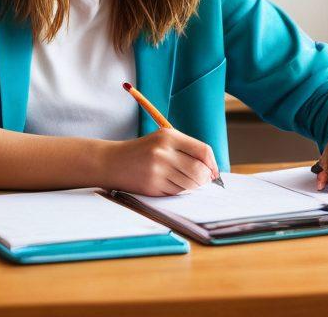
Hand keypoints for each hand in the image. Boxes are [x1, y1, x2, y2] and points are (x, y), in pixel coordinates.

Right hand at [101, 128, 219, 195]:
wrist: (113, 161)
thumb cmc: (143, 151)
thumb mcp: (163, 140)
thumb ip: (186, 150)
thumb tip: (211, 170)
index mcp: (169, 136)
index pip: (203, 150)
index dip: (212, 164)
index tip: (214, 172)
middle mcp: (163, 152)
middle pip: (199, 170)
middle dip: (205, 179)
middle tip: (204, 181)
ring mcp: (157, 170)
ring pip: (189, 184)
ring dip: (193, 187)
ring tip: (186, 182)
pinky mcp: (152, 186)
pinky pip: (176, 192)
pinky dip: (178, 191)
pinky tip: (170, 184)